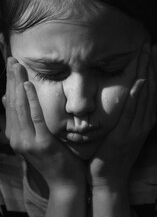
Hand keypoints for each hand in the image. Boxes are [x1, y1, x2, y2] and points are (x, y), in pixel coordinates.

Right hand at [5, 57, 85, 188]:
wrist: (64, 181)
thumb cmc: (52, 157)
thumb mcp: (33, 137)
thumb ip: (21, 119)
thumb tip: (7, 99)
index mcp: (15, 135)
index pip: (9, 105)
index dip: (9, 85)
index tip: (11, 68)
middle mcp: (16, 138)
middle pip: (12, 103)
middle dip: (11, 80)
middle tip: (12, 61)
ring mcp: (27, 142)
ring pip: (20, 107)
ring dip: (18, 85)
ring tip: (17, 67)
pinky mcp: (42, 143)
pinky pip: (35, 117)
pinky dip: (31, 100)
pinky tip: (29, 85)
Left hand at [88, 43, 156, 188]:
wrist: (110, 177)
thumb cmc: (113, 153)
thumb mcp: (123, 132)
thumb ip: (127, 115)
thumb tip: (127, 97)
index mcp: (143, 120)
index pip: (150, 90)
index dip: (151, 70)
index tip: (150, 53)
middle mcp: (143, 121)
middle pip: (150, 88)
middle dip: (151, 66)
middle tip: (151, 46)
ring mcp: (136, 128)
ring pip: (144, 96)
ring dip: (146, 74)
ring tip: (147, 55)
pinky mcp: (125, 134)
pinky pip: (132, 112)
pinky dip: (137, 97)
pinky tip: (139, 82)